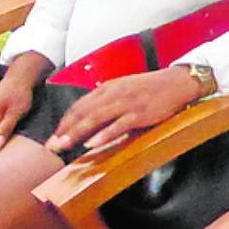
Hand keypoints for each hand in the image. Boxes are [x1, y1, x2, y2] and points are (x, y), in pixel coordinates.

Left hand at [44, 66, 203, 152]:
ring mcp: (126, 103)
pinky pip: (118, 125)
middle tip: (51, 146)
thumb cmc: (152, 87)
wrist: (177, 82)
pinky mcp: (139, 113)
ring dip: (77, 132)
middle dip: (65, 130)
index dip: (65, 121)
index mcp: (109, 88)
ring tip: (64, 145)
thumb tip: (91, 116)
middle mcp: (114, 94)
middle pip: (83, 112)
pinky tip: (92, 144)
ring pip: (96, 118)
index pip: (80, 105)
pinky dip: (103, 134)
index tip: (54, 135)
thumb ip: (108, 100)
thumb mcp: (126, 88)